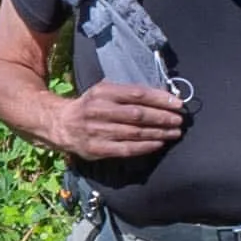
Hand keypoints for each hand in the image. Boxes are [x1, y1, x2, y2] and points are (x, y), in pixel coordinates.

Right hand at [53, 78, 191, 164]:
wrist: (61, 124)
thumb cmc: (90, 105)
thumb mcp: (103, 91)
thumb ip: (126, 93)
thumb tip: (160, 94)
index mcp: (103, 92)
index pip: (137, 94)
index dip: (160, 99)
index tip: (177, 104)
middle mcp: (100, 110)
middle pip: (138, 114)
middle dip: (162, 117)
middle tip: (179, 120)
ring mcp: (98, 131)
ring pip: (135, 133)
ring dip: (158, 133)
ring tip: (175, 132)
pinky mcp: (97, 148)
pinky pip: (126, 149)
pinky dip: (145, 147)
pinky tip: (159, 144)